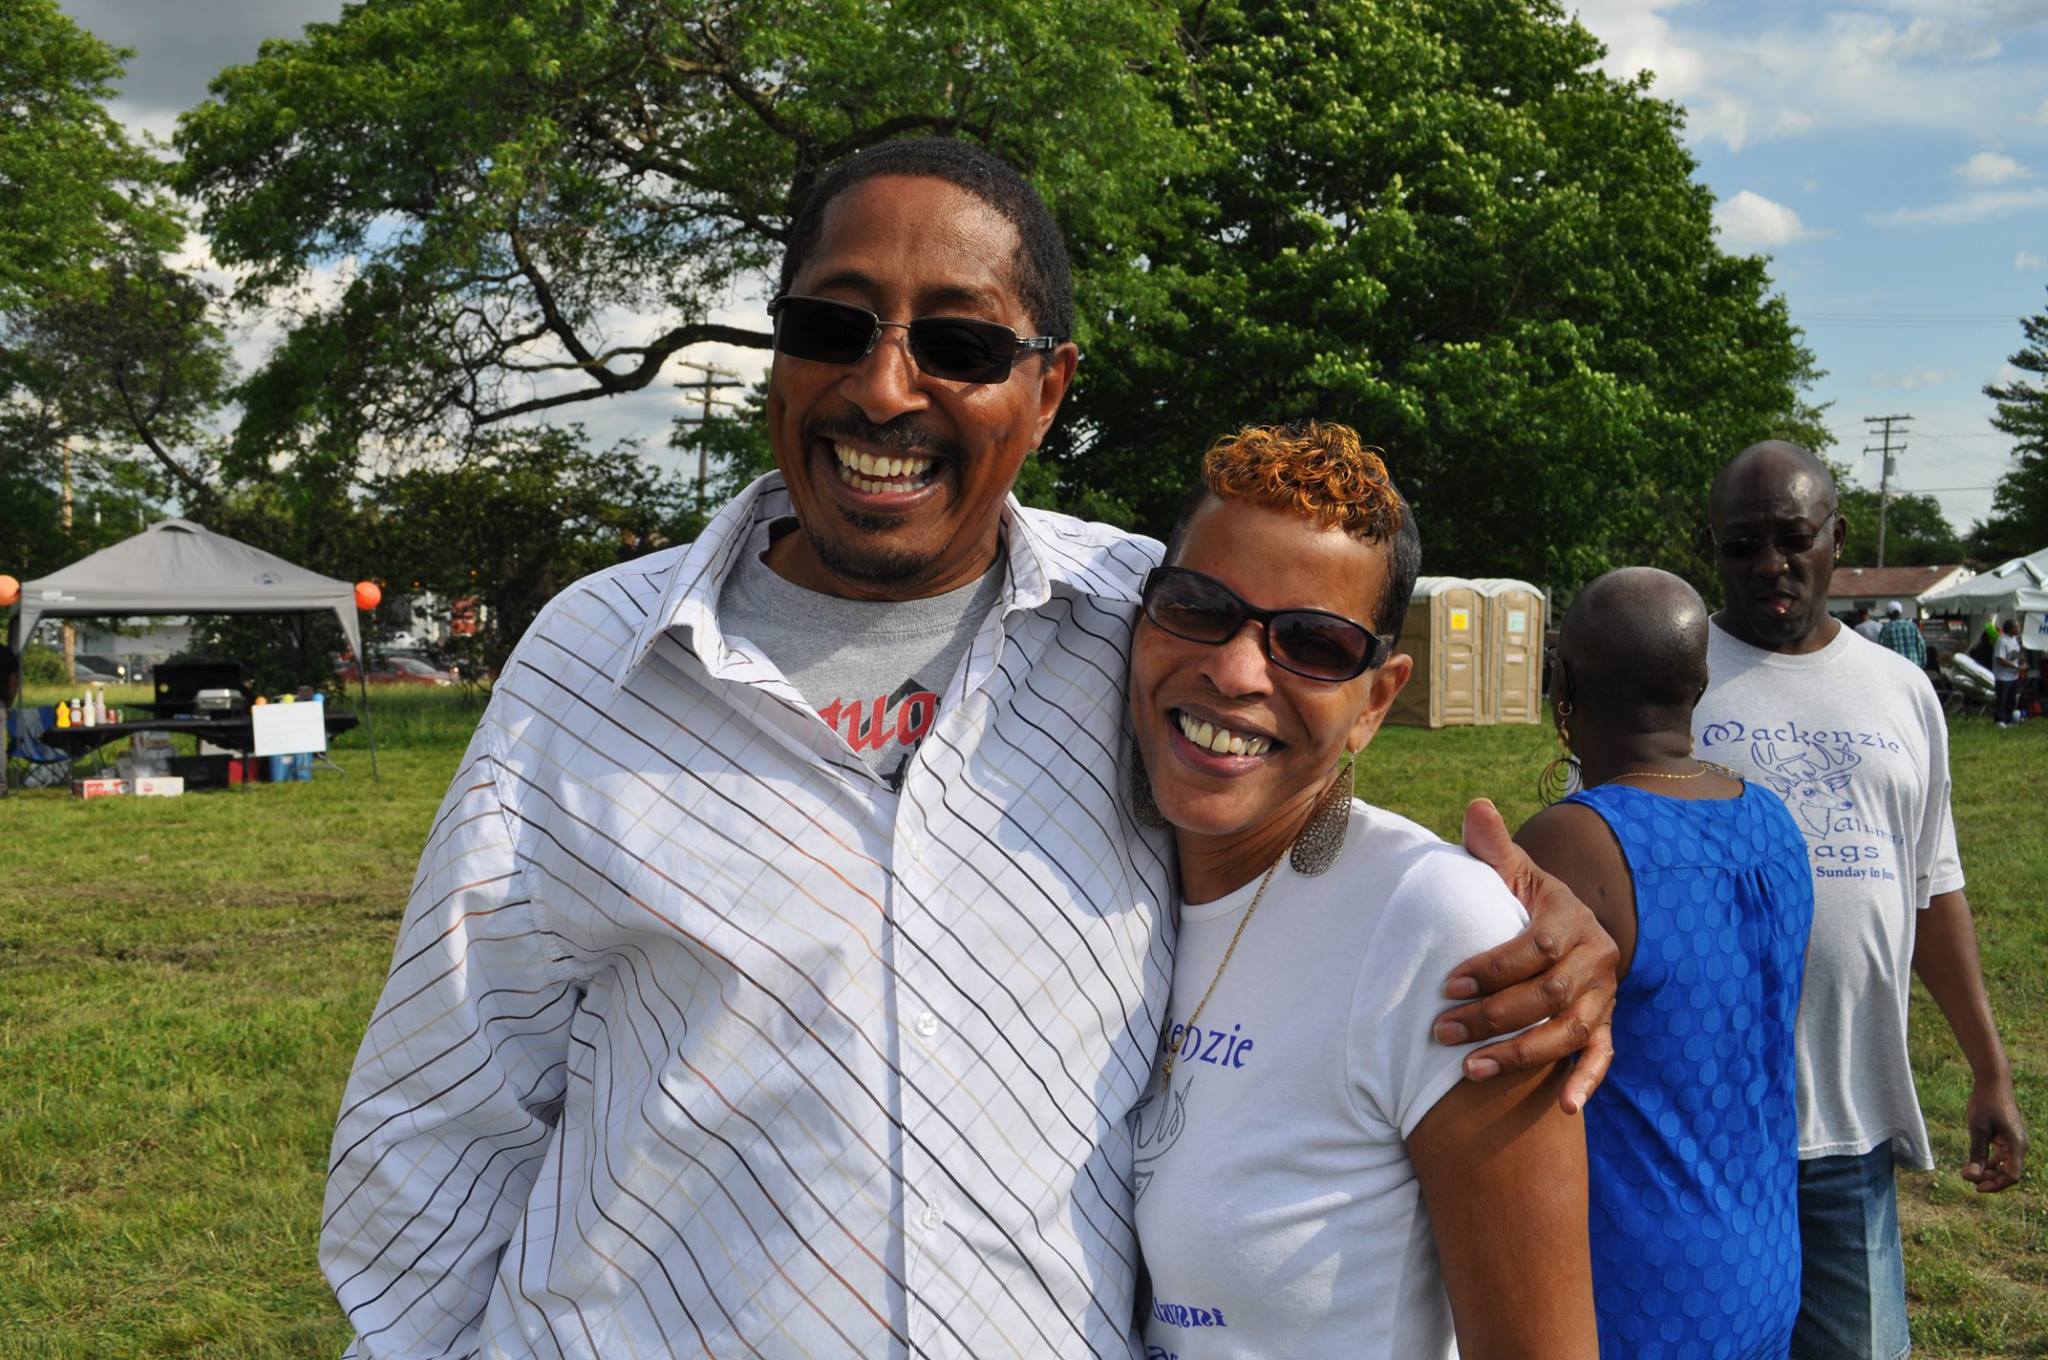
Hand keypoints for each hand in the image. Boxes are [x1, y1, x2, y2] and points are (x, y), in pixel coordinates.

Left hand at [1437, 798, 1619, 1113]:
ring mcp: (1604, 996)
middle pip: (1549, 995)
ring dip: (1521, 1055)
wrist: (1564, 931)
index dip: (1493, 968)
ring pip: (1570, 1031)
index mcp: (1573, 918)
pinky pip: (1602, 1057)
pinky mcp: (1606, 1027)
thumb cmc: (1523, 904)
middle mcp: (1597, 958)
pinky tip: (1561, 1106)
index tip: (1447, 986)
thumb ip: (1492, 849)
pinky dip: (1586, 1082)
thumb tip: (1477, 807)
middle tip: (1441, 1032)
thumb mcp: (1512, 874)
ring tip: (1469, 1071)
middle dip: (1493, 1017)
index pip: (1537, 947)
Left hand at [1961, 1076, 2026, 1192]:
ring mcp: (2015, 1142)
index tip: (1975, 1186)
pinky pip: (2002, 1156)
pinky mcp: (2008, 1137)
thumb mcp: (1977, 1129)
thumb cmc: (1985, 1103)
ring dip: (1988, 1171)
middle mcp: (2019, 1146)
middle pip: (2008, 1173)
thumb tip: (1972, 1176)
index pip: (2011, 1176)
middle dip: (1989, 1179)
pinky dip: (1990, 1161)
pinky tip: (1974, 1162)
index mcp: (2016, 1146)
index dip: (1995, 1185)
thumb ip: (1976, 1153)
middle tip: (1966, 1176)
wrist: (1993, 1082)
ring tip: (1968, 1171)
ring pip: (2005, 1165)